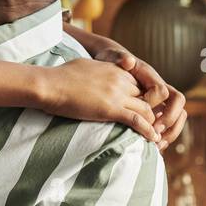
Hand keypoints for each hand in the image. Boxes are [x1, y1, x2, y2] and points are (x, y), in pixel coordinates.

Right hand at [40, 59, 161, 144]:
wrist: (51, 84)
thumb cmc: (60, 76)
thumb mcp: (86, 66)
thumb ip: (98, 71)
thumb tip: (94, 77)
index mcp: (115, 69)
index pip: (139, 84)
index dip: (142, 98)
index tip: (141, 109)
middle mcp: (121, 80)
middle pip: (146, 97)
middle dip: (150, 111)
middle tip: (152, 125)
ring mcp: (117, 95)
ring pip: (146, 110)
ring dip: (152, 123)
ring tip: (154, 136)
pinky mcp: (111, 109)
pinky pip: (137, 121)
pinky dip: (148, 131)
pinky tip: (153, 140)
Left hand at [93, 49, 188, 150]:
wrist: (111, 62)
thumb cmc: (111, 60)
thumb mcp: (113, 57)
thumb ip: (120, 58)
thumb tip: (129, 61)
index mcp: (150, 76)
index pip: (162, 91)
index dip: (154, 102)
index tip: (141, 110)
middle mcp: (160, 87)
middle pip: (178, 102)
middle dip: (170, 119)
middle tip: (155, 133)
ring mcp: (160, 99)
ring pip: (178, 115)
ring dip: (171, 131)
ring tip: (158, 145)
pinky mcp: (157, 109)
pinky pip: (169, 123)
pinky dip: (165, 136)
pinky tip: (155, 146)